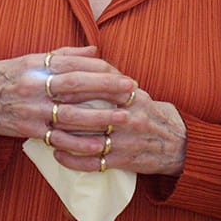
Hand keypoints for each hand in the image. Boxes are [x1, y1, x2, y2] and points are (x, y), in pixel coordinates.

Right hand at [0, 45, 125, 139]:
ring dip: (100, 117)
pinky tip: (100, 145)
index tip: (123, 74)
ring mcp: (32, 110)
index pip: (75, 65)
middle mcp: (35, 86)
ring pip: (71, 115)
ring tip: (123, 117)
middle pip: (77, 86)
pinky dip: (80, 143)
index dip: (102, 70)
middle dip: (107, 88)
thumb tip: (95, 50)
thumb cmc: (6, 76)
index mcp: (37, 66)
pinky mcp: (29, 130)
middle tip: (132, 90)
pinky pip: (58, 139)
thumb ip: (64, 55)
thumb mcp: (31, 60)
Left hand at [50, 81, 187, 177]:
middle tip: (43, 108)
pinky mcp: (124, 161)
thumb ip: (113, 78)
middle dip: (65, 111)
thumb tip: (88, 57)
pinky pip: (94, 163)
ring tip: (45, 133)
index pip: (102, 85)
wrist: (177, 144)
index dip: (77, 83)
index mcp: (132, 97)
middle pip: (92, 113)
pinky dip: (74, 160)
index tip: (55, 81)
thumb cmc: (149, 113)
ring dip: (65, 138)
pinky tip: (58, 155)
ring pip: (89, 140)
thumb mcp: (136, 92)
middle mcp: (130, 118)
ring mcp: (126, 141)